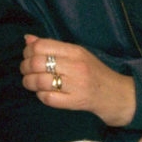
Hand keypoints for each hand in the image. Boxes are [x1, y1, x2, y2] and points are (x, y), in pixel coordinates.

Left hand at [21, 34, 135, 126]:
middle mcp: (76, 66)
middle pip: (37, 62)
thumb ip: (52, 46)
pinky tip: (42, 93)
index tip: (27, 55)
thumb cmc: (93, 72)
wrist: (116, 94)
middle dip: (25, 67)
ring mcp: (76, 85)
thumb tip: (27, 38)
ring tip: (29, 82)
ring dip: (28, 82)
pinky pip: (48, 98)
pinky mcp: (75, 102)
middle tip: (25, 70)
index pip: (42, 45)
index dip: (28, 50)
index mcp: (75, 51)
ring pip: (40, 81)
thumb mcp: (76, 54)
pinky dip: (39, 95)